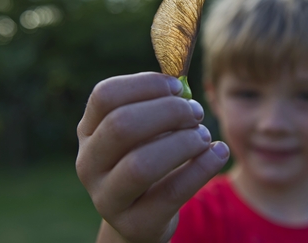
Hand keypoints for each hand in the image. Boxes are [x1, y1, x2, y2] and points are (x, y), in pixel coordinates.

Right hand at [76, 72, 228, 242]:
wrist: (141, 216)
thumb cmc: (147, 159)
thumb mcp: (144, 132)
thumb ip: (157, 107)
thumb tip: (183, 87)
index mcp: (89, 132)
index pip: (105, 96)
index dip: (145, 85)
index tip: (177, 87)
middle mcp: (89, 164)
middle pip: (122, 125)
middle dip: (168, 112)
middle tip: (196, 112)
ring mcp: (106, 198)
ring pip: (141, 164)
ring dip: (183, 143)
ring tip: (204, 136)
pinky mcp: (134, 224)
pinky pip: (171, 193)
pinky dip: (202, 168)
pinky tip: (219, 152)